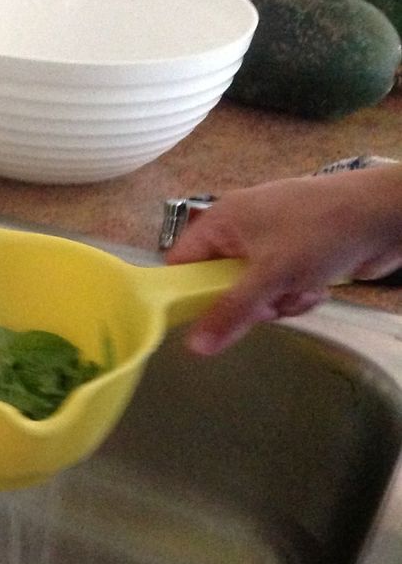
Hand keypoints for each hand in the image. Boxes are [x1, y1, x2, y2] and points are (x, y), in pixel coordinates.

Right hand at [166, 164, 401, 354]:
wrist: (386, 214)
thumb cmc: (321, 232)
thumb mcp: (270, 276)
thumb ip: (230, 313)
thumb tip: (194, 348)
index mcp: (223, 220)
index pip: (182, 262)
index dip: (184, 292)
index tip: (194, 321)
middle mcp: (242, 229)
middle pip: (219, 283)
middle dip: (245, 303)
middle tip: (264, 306)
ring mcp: (272, 241)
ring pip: (253, 292)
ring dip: (276, 303)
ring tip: (299, 292)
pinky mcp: (298, 254)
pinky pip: (280, 288)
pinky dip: (296, 295)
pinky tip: (318, 289)